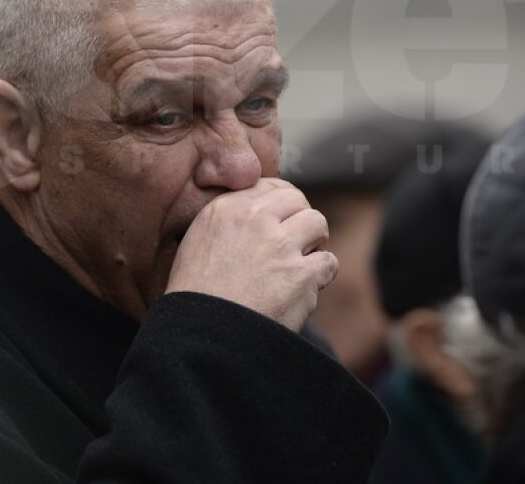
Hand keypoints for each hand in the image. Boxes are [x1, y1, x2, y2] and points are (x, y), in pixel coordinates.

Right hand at [165, 178, 337, 331]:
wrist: (199, 338)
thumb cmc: (196, 297)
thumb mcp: (197, 242)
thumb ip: (229, 220)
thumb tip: (263, 209)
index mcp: (225, 208)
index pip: (272, 186)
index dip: (284, 204)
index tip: (284, 221)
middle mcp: (254, 219)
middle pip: (298, 201)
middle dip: (300, 221)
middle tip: (293, 246)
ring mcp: (280, 246)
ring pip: (318, 223)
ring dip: (313, 244)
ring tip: (299, 265)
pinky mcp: (300, 275)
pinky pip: (329, 262)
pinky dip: (321, 276)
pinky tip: (303, 289)